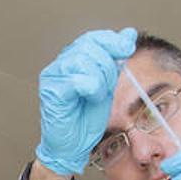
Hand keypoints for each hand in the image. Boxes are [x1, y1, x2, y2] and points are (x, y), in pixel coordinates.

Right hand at [35, 28, 137, 176]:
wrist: (73, 145)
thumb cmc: (85, 118)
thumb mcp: (108, 84)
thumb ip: (116, 59)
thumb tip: (128, 34)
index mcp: (72, 59)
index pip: (93, 38)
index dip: (112, 41)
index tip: (128, 48)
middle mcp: (60, 64)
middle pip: (89, 47)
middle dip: (107, 66)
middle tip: (107, 86)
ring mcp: (53, 77)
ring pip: (83, 61)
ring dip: (99, 79)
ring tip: (97, 95)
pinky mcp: (51, 92)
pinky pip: (76, 80)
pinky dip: (90, 88)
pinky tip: (90, 97)